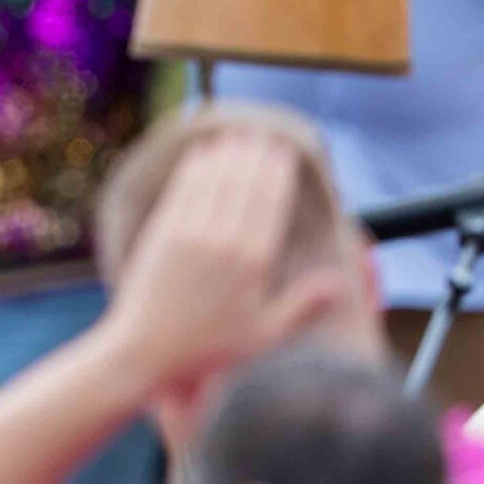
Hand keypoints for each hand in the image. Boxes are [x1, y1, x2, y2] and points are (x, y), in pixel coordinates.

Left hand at [98, 130, 328, 394]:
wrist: (143, 350)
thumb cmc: (206, 348)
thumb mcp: (263, 335)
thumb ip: (302, 306)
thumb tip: (340, 282)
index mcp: (252, 262)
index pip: (270, 203)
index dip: (277, 172)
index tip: (285, 151)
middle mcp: (221, 240)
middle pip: (243, 184)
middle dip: (254, 155)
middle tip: (263, 134)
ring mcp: (187, 233)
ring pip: (212, 181)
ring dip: (226, 154)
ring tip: (237, 134)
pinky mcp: (159, 233)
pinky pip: (181, 190)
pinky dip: (193, 168)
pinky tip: (200, 154)